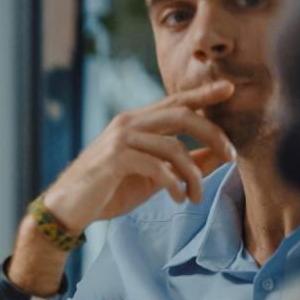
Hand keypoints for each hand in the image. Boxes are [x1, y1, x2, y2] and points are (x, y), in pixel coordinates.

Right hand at [41, 81, 236, 232]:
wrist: (67, 209)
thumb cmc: (108, 192)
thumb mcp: (153, 177)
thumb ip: (182, 164)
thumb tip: (218, 156)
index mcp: (135, 123)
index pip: (175, 102)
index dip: (203, 94)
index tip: (229, 89)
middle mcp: (127, 124)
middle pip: (182, 115)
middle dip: (213, 134)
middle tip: (233, 156)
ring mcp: (119, 140)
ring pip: (174, 147)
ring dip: (194, 175)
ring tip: (196, 196)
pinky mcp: (114, 159)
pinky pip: (158, 167)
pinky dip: (174, 185)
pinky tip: (177, 198)